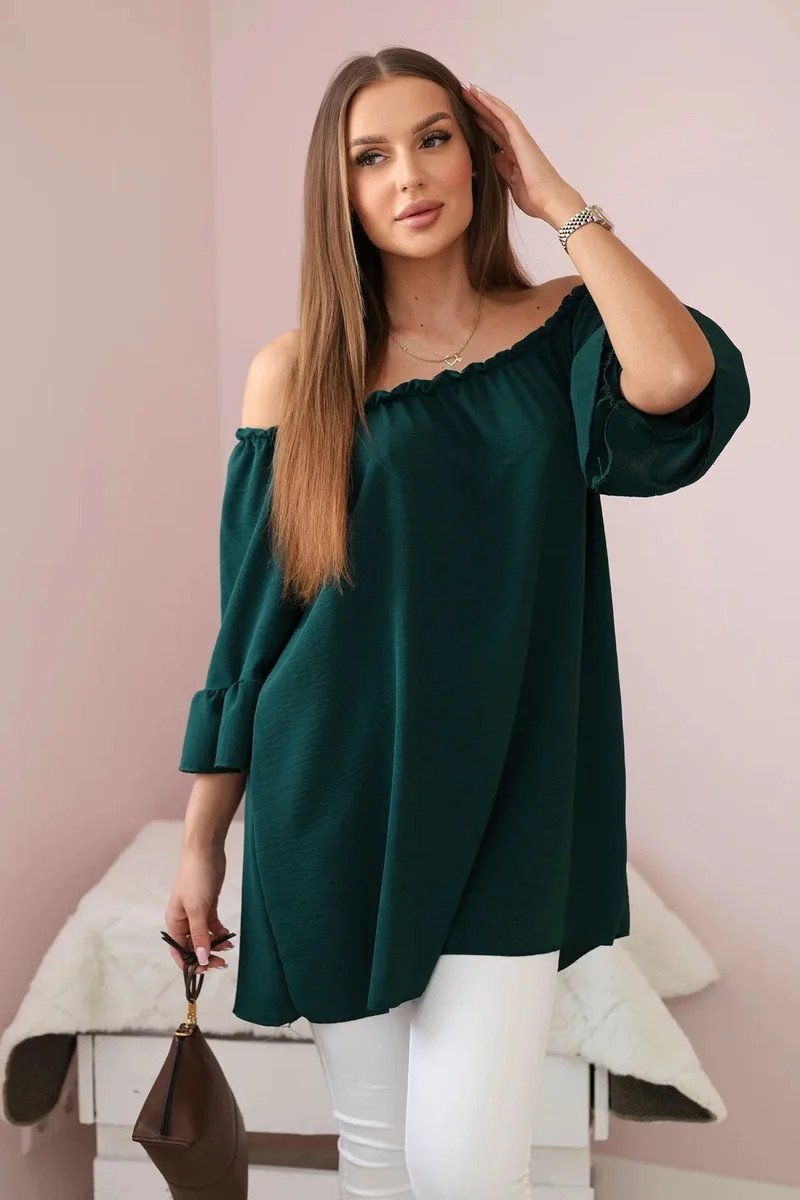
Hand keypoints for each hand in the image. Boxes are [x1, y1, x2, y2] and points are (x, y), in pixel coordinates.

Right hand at [165, 845, 233, 974]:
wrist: (206, 851)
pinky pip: (212, 926)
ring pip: (203, 937)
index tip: (206, 970)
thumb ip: (198, 935)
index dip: (190, 963)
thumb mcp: (197, 909)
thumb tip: (200, 959)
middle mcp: (183, 920)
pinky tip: (229, 937)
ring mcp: (196, 913)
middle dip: (205, 956)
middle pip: (192, 946)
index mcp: (174, 922)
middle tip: (222, 963)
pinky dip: (219, 933)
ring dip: (214, 945)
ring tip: (228, 949)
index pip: (178, 950)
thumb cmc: (196, 878)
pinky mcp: (208, 906)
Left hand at [461, 82, 583, 226]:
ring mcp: (520, 138)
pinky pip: (505, 116)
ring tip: (467, 87)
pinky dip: (492, 104)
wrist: (550, 202)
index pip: (494, 134)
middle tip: (462, 94)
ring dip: (483, 100)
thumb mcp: (512, 183)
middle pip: (494, 120)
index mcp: (514, 155)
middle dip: (479, 107)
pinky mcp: (521, 137)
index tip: (465, 114)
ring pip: (499, 113)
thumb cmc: (535, 199)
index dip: (480, 122)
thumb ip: (504, 169)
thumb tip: (495, 158)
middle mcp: (517, 143)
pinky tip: (479, 95)